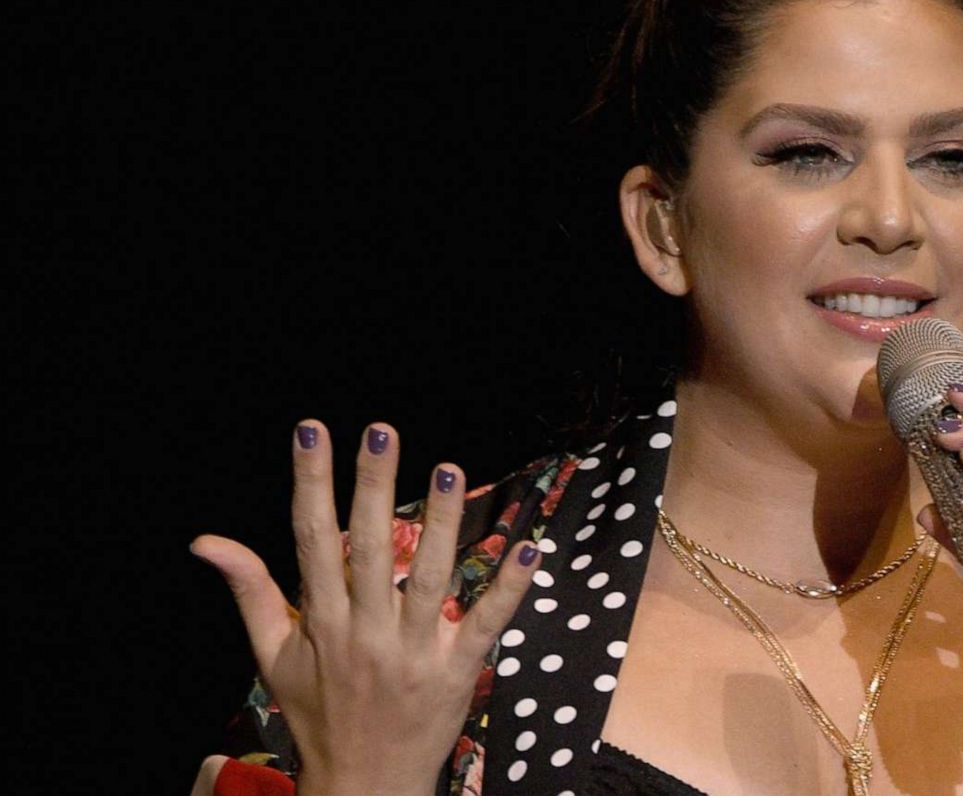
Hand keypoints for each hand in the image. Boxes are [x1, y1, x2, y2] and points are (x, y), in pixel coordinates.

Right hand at [192, 421, 540, 795]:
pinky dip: (509, 588)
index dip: (311, 483)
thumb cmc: (317, 713)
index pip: (311, 539)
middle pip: (367, 547)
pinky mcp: (457, 670)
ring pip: (427, 577)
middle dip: (373, 487)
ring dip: (438, 522)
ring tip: (446, 468)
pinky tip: (527, 549)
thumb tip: (207, 540)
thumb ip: (250, 591)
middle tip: (381, 432)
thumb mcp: (272, 656)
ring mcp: (413, 651)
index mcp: (319, 621)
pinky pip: (486, 623)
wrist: (363, 784)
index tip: (311, 430)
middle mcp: (364, 631)